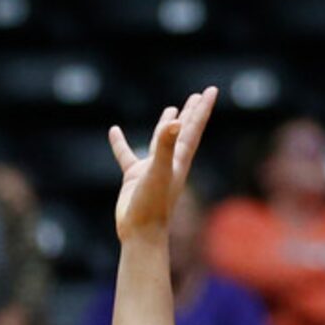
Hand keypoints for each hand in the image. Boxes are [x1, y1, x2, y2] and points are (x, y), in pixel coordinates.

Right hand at [108, 87, 217, 242]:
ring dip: (166, 125)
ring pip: (160, 142)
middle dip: (192, 114)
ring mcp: (152, 170)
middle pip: (183, 132)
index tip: (210, 91)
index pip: (192, 128)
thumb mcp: (158, 170)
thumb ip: (166, 146)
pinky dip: (121, 143)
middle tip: (199, 96)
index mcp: (179, 160)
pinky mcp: (135, 178)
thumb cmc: (152, 205)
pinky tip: (114, 131)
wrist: (140, 234)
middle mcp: (169, 163)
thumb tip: (175, 122)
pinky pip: (127, 155)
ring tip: (171, 109)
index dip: (201, 109)